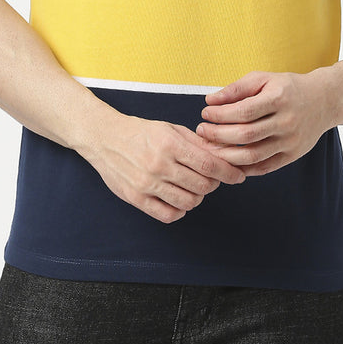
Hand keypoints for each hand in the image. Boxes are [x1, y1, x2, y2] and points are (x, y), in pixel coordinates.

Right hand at [87, 114, 245, 223]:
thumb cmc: (140, 131)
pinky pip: (168, 215)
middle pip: (202, 185)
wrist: (104, 138)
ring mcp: (147, 183)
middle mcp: (159, 165)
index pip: (208, 164)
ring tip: (194, 188)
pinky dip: (179, 211)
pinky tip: (178, 199)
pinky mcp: (136, 198)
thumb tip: (223, 153)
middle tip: (212, 179)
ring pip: (188, 202)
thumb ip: (196, 142)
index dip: (228, 173)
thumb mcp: (169, 128)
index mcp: (169, 144)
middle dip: (213, 184)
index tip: (238, 176)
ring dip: (197, 197)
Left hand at [196, 70, 334, 175]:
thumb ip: (236, 89)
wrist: (324, 101)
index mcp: (279, 98)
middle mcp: (287, 122)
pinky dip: (244, 167)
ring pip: (254, 155)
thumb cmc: (288, 87)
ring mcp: (291, 141)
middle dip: (218, 135)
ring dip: (227, 155)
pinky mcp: (293, 155)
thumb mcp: (264, 79)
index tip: (205, 114)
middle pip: (246, 135)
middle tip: (202, 131)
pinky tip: (229, 160)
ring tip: (210, 149)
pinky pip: (264, 167)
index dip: (220, 115)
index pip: (243, 111)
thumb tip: (210, 100)